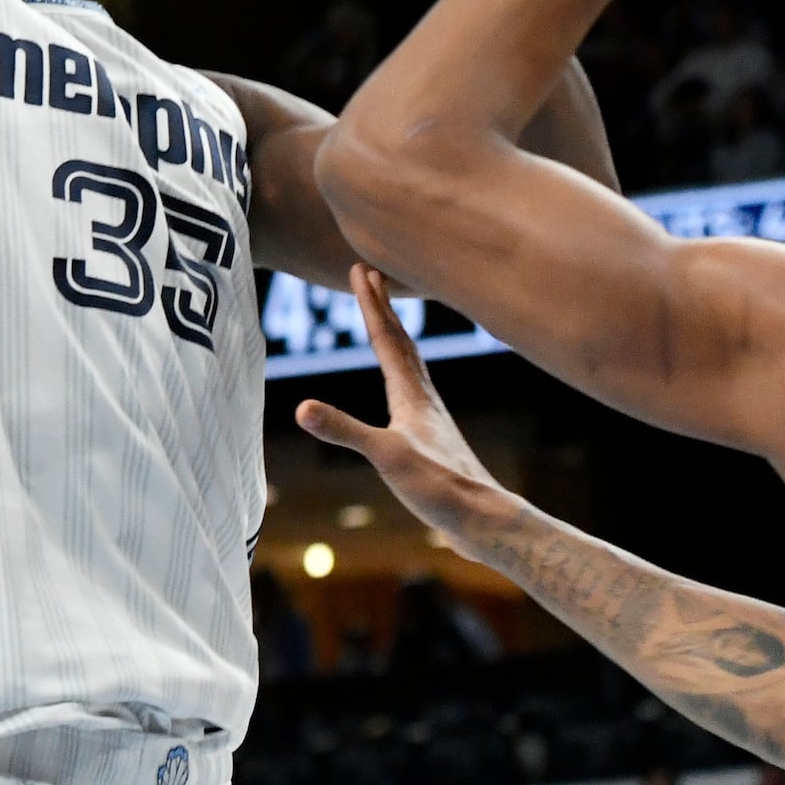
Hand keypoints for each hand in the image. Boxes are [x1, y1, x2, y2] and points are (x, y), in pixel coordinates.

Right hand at [292, 265, 512, 560]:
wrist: (482, 517)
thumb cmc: (439, 486)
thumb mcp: (385, 456)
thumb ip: (344, 429)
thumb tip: (301, 408)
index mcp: (410, 393)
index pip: (386, 337)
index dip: (371, 303)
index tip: (360, 268)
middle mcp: (423, 397)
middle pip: (400, 340)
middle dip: (382, 306)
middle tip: (370, 272)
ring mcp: (430, 416)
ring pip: (410, 363)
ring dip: (395, 334)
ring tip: (387, 319)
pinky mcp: (432, 437)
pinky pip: (413, 389)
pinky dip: (403, 372)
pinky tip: (402, 389)